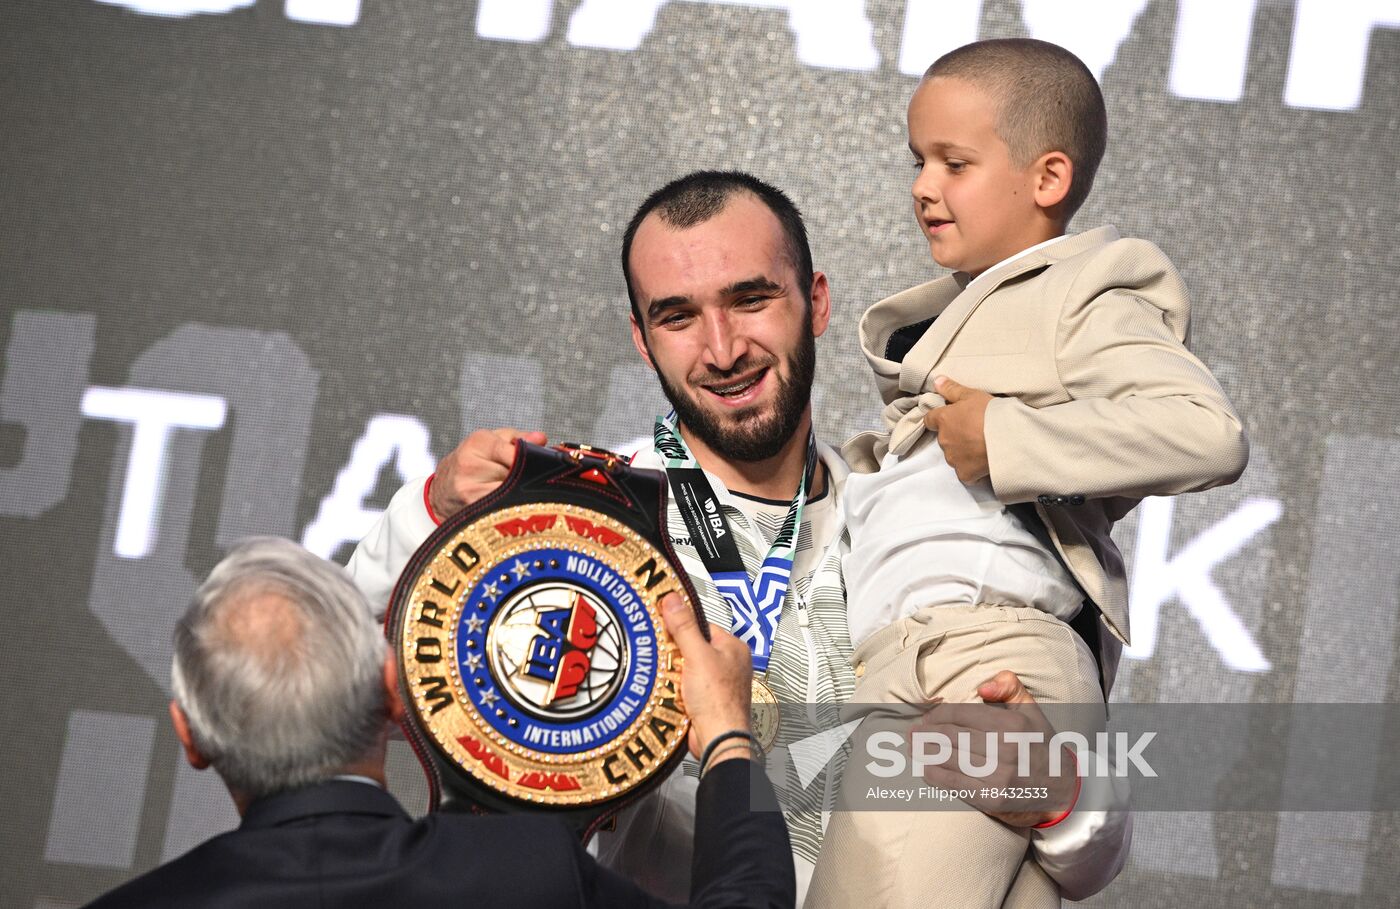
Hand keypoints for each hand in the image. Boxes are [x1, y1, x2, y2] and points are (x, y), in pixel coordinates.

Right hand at [428, 428, 547, 519]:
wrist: (443, 491)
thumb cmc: (473, 462)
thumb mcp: (493, 442)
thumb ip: (519, 437)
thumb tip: (541, 439)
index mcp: (477, 443)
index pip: (515, 453)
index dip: (530, 462)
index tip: (537, 467)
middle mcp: (470, 464)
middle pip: (515, 475)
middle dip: (525, 478)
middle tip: (527, 481)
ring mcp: (468, 489)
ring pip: (511, 493)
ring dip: (518, 494)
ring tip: (514, 492)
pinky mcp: (471, 509)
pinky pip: (503, 507)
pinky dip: (510, 506)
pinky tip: (507, 504)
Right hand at [657, 592, 752, 766]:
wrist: (718, 740)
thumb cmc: (719, 702)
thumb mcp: (697, 656)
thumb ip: (684, 627)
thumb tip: (673, 600)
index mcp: (733, 648)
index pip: (702, 626)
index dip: (681, 628)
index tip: (664, 629)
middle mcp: (728, 664)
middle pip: (692, 648)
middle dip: (676, 656)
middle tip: (668, 659)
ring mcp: (717, 683)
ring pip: (686, 669)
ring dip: (674, 675)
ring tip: (671, 679)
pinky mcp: (706, 700)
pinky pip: (684, 687)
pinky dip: (676, 690)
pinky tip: (672, 693)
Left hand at [911, 670, 1077, 827]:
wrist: (1063, 790)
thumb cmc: (1040, 745)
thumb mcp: (1032, 710)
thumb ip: (1009, 687)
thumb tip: (982, 688)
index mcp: (1011, 724)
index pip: (961, 714)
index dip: (938, 714)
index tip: (928, 716)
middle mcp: (1004, 750)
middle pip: (950, 736)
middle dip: (925, 732)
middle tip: (912, 731)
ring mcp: (997, 777)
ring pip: (948, 759)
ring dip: (924, 752)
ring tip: (912, 746)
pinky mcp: (991, 799)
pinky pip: (954, 784)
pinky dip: (934, 774)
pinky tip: (924, 768)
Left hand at [923, 376, 991, 482]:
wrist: (1009, 439)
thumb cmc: (991, 413)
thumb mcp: (973, 395)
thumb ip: (952, 389)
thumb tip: (936, 381)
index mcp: (944, 420)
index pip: (930, 419)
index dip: (939, 418)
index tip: (952, 419)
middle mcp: (944, 440)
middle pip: (944, 438)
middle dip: (955, 435)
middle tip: (973, 432)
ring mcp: (953, 459)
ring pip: (953, 455)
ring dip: (962, 452)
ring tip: (981, 447)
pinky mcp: (964, 474)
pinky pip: (964, 472)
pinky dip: (971, 468)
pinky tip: (983, 462)